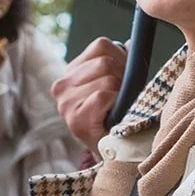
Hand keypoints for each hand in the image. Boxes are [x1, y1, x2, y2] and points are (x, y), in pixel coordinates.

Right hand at [51, 37, 126, 152]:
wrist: (113, 151)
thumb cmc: (118, 113)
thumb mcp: (116, 81)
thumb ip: (120, 61)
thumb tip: (133, 43)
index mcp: (72, 71)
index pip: (101, 45)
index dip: (121, 57)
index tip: (125, 75)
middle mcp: (62, 85)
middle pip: (105, 62)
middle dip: (123, 76)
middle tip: (124, 94)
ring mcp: (66, 103)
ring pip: (107, 79)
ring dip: (121, 92)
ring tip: (118, 106)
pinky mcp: (75, 119)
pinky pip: (103, 95)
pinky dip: (115, 103)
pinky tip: (113, 115)